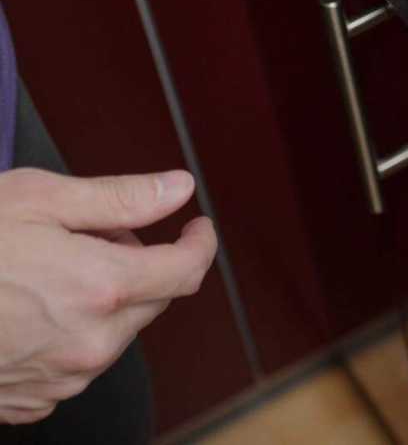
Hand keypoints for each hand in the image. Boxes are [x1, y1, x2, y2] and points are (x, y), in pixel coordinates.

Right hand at [0, 169, 216, 424]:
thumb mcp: (37, 199)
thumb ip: (120, 198)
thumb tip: (179, 189)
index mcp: (103, 287)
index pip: (186, 271)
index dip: (199, 243)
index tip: (195, 227)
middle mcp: (91, 342)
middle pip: (150, 300)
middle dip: (137, 264)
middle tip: (88, 236)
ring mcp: (62, 378)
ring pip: (113, 333)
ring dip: (101, 301)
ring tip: (44, 271)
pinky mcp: (32, 401)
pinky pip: (74, 363)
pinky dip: (67, 333)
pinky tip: (25, 309)